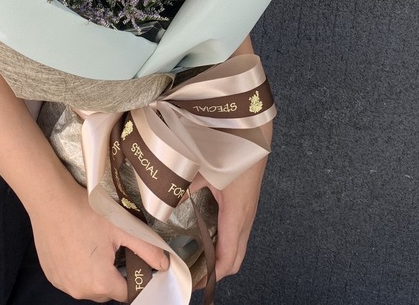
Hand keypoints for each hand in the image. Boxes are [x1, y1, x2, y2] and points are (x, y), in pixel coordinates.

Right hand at [29, 181, 168, 302]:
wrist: (50, 199)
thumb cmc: (85, 212)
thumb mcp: (121, 228)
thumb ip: (147, 249)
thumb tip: (165, 264)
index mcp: (101, 282)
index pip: (126, 293)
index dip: (133, 278)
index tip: (130, 260)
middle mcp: (80, 290)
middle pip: (106, 291)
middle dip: (112, 275)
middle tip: (111, 248)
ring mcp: (63, 284)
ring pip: (87, 285)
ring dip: (93, 273)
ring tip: (92, 245)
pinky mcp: (50, 275)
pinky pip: (70, 279)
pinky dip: (76, 269)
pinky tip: (76, 246)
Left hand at [190, 128, 270, 285]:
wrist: (252, 136)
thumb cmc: (231, 152)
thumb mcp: (204, 171)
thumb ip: (185, 187)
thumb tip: (165, 202)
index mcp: (235, 216)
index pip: (227, 258)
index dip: (212, 274)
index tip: (194, 281)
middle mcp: (244, 219)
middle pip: (235, 259)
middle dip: (216, 273)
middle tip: (194, 276)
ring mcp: (247, 214)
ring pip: (237, 247)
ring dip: (221, 259)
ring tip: (198, 262)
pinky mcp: (245, 206)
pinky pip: (237, 234)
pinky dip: (224, 245)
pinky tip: (207, 238)